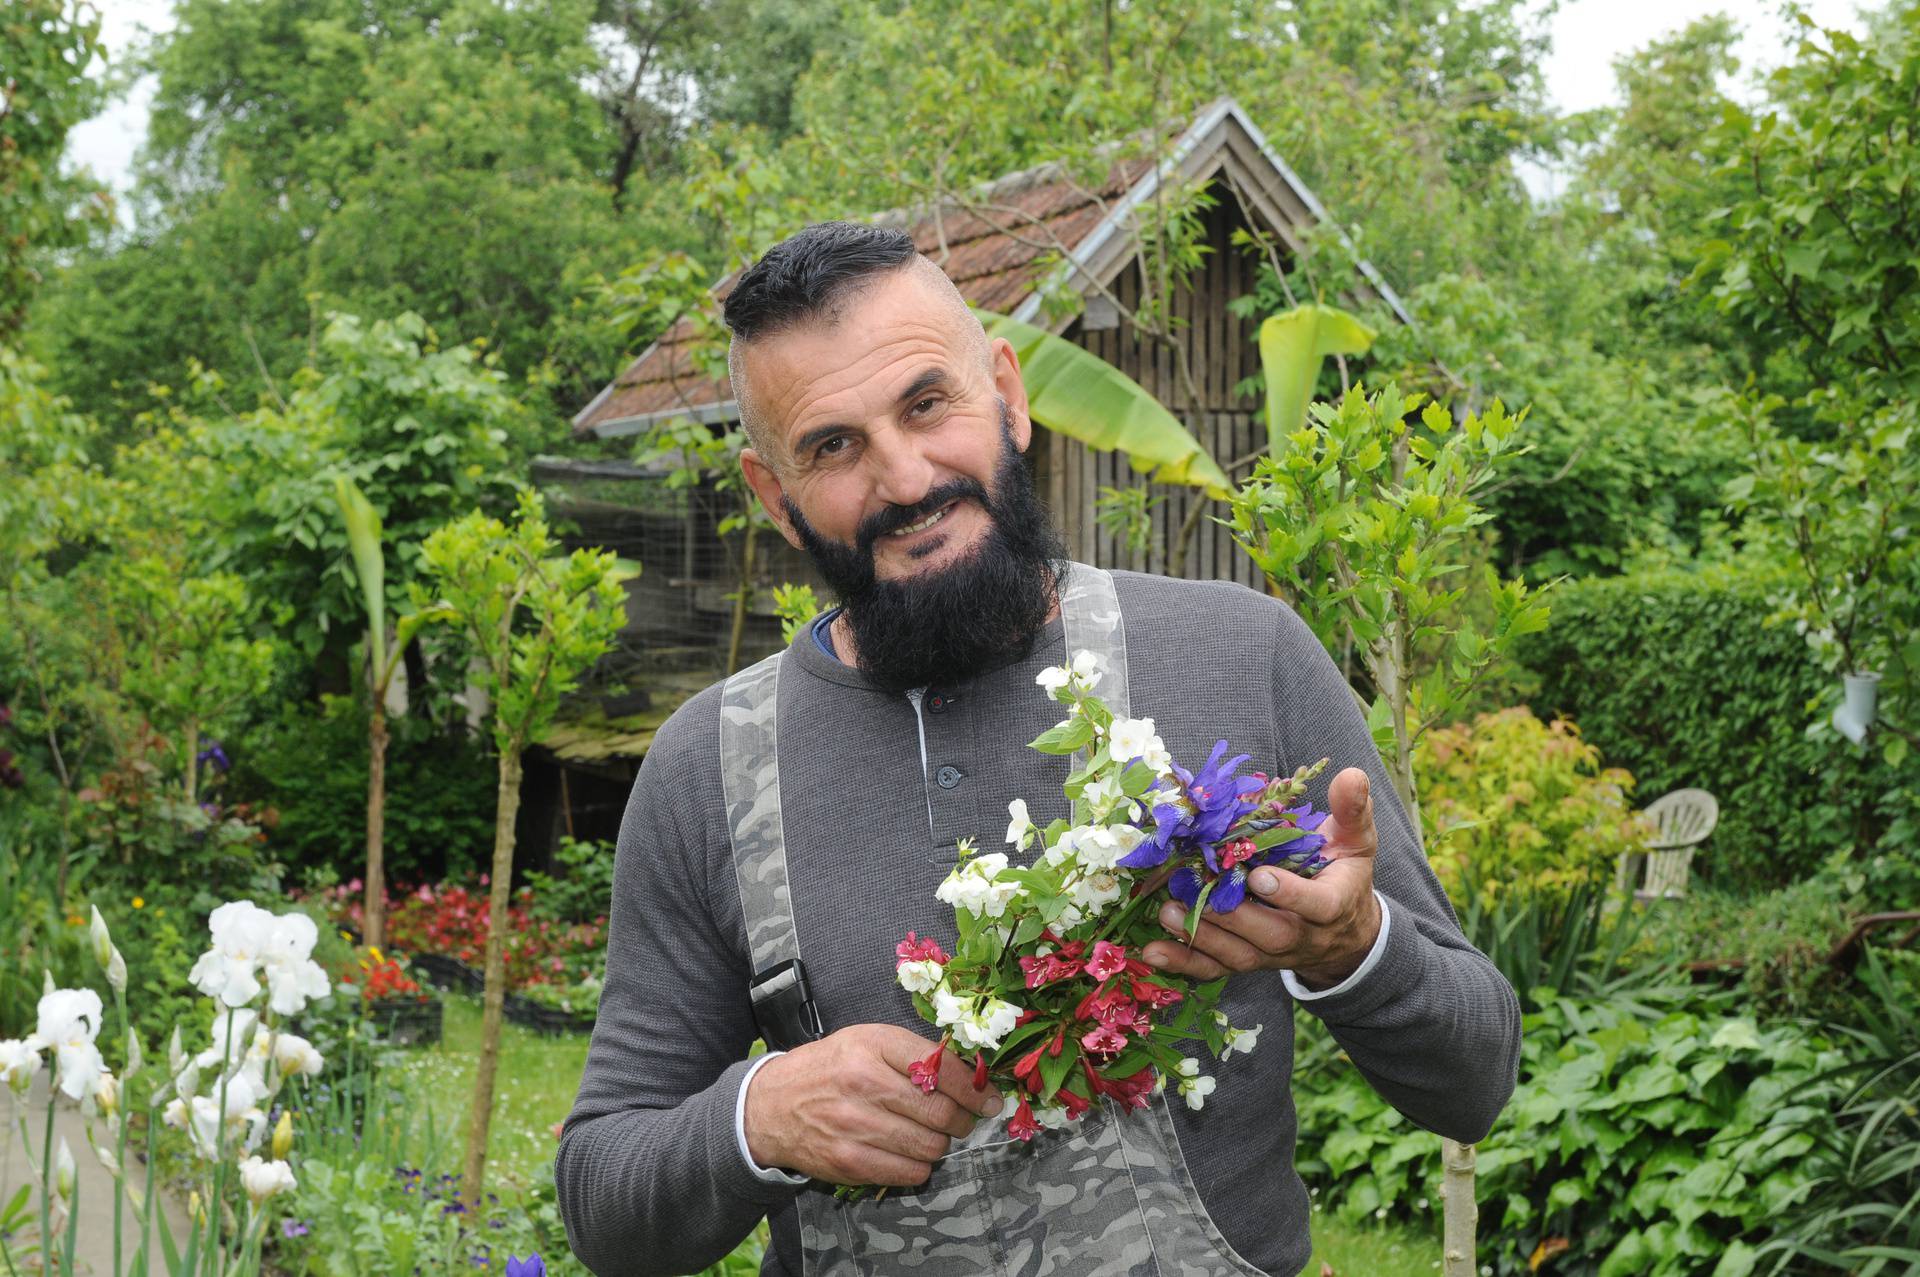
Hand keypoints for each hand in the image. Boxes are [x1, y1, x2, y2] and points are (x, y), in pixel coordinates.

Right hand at [742, 1024, 1002, 1185]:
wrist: (771, 1105)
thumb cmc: (830, 1067)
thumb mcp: (868, 1041)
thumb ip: (915, 1054)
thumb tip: (972, 1076)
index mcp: (873, 1045)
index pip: (942, 1068)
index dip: (975, 1089)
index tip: (990, 1099)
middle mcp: (864, 1083)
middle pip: (941, 1113)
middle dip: (963, 1120)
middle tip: (964, 1120)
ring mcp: (855, 1126)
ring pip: (930, 1147)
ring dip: (941, 1144)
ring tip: (931, 1134)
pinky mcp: (849, 1162)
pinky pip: (910, 1173)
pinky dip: (919, 1166)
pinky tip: (908, 1151)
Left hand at [1140, 766, 1382, 988]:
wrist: (1344, 930)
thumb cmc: (1343, 873)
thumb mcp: (1355, 840)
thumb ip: (1352, 810)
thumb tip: (1351, 774)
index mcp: (1333, 904)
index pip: (1317, 905)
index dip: (1289, 894)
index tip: (1260, 875)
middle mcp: (1303, 935)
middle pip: (1271, 935)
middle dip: (1234, 918)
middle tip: (1198, 893)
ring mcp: (1273, 953)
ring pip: (1239, 954)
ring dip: (1201, 937)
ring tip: (1167, 913)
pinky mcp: (1249, 960)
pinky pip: (1217, 968)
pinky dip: (1184, 963)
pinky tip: (1153, 952)